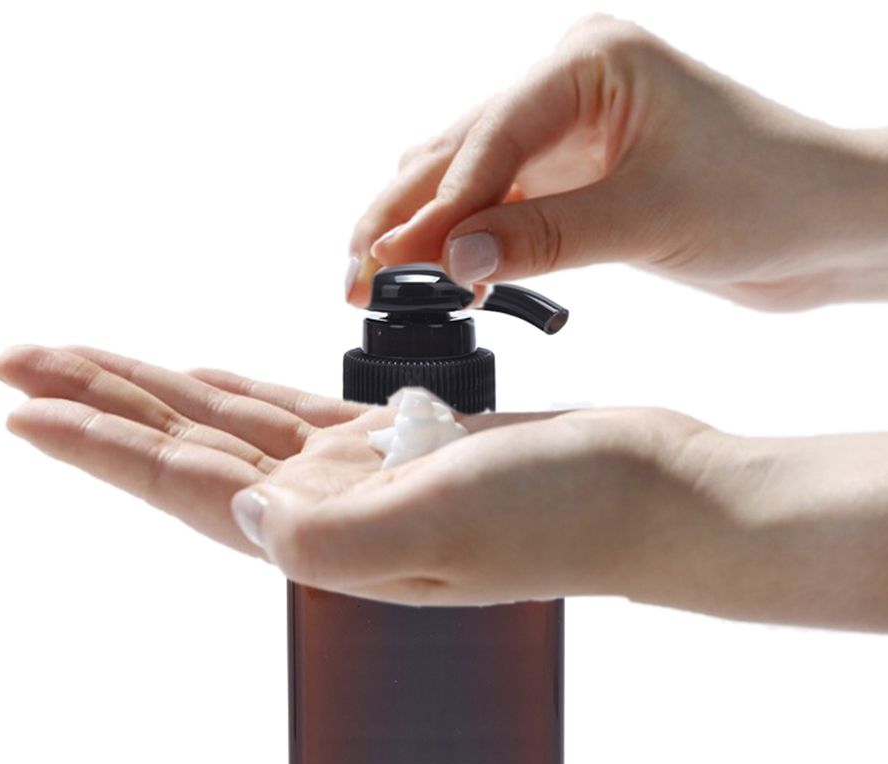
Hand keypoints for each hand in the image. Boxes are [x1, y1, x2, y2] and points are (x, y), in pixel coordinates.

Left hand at [0, 344, 705, 605]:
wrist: (650, 496)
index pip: (185, 486)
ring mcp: (359, 477)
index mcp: (329, 538)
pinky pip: (290, 411)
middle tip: (19, 359)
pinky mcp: (396, 443)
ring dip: (154, 390)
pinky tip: (200, 378)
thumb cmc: (570, 518)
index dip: (100, 448)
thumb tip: (245, 516)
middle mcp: (328, 512)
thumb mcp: (452, 525)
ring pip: (227, 423)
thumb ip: (337, 536)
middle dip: (100, 404)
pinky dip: (236, 390)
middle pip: (184, 449)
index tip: (24, 407)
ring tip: (87, 360)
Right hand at [347, 15, 887, 310]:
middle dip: (403, 216)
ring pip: (465, 181)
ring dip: (422, 232)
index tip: (387, 264)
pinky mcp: (567, 179)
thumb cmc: (769, 196)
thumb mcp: (651, 217)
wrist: (826, 224)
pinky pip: (495, 211)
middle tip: (354, 279)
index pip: (487, 136)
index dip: (434, 206)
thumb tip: (449, 260)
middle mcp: (565, 86)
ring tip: (377, 287)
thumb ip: (546, 238)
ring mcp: (562, 134)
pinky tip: (439, 282)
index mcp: (588, 61)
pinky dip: (462, 246)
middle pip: (456, 152)